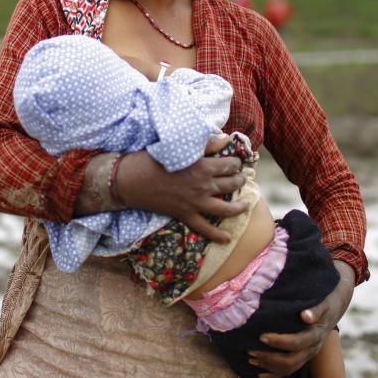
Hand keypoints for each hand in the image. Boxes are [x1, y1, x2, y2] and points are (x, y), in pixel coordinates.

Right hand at [115, 135, 248, 242]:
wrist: (131, 180)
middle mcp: (203, 186)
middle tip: (241, 178)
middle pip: (231, 184)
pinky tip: (228, 238)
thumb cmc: (153, 158)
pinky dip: (217, 235)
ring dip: (239, 207)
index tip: (236, 161)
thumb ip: (206, 144)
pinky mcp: (185, 215)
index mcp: (203, 167)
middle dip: (239, 180)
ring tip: (245, 204)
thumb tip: (226, 139)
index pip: (229, 165)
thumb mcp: (181, 147)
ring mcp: (195, 203)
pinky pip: (205, 228)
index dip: (235, 162)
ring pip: (225, 208)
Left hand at [248, 260, 354, 377]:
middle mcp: (313, 348)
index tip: (261, 336)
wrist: (334, 307)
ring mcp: (309, 355)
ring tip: (251, 359)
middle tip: (251, 351)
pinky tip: (261, 374)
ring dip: (269, 366)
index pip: (297, 343)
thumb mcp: (323, 303)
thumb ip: (315, 310)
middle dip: (269, 358)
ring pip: (289, 368)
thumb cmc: (325, 301)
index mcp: (316, 334)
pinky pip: (290, 371)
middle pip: (291, 361)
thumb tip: (305, 316)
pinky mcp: (304, 357)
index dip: (279, 342)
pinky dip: (275, 374)